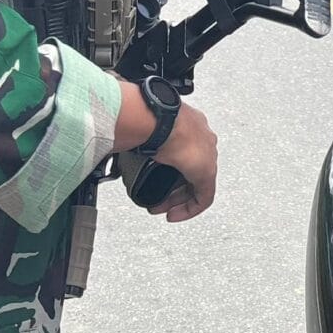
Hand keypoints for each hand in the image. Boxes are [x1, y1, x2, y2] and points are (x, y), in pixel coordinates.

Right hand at [148, 102, 217, 222]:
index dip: (171, 173)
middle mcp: (202, 139)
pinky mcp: (207, 172)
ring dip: (178, 201)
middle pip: (189, 173)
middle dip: (173, 192)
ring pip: (196, 186)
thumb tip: (124, 144)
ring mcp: (207, 155)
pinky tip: (175, 214)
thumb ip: (143, 139)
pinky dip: (189, 208)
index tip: (159, 183)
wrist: (160, 118)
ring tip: (163, 210)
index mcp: (191, 125)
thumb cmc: (150, 117)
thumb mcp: (147, 130)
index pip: (184, 154)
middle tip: (158, 204)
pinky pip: (204, 197)